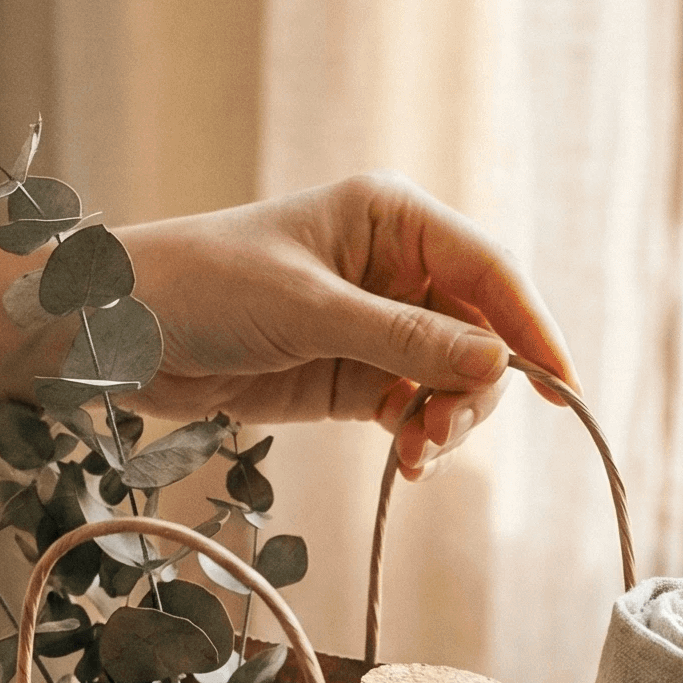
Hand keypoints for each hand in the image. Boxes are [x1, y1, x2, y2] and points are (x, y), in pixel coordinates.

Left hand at [124, 174, 578, 478]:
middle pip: (481, 335)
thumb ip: (404, 341)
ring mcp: (374, 325)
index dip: (534, 329)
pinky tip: (405, 465)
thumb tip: (497, 366)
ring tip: (416, 458)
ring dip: (447, 424)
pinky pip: (413, 411)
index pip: (491, 272)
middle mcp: (394, 267)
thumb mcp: (309, 311)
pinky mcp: (350, 377)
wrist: (116, 334)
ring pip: (452, 381)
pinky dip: (419, 440)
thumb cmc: (203, 287)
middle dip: (476, 392)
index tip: (566, 388)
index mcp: (392, 218)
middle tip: (441, 438)